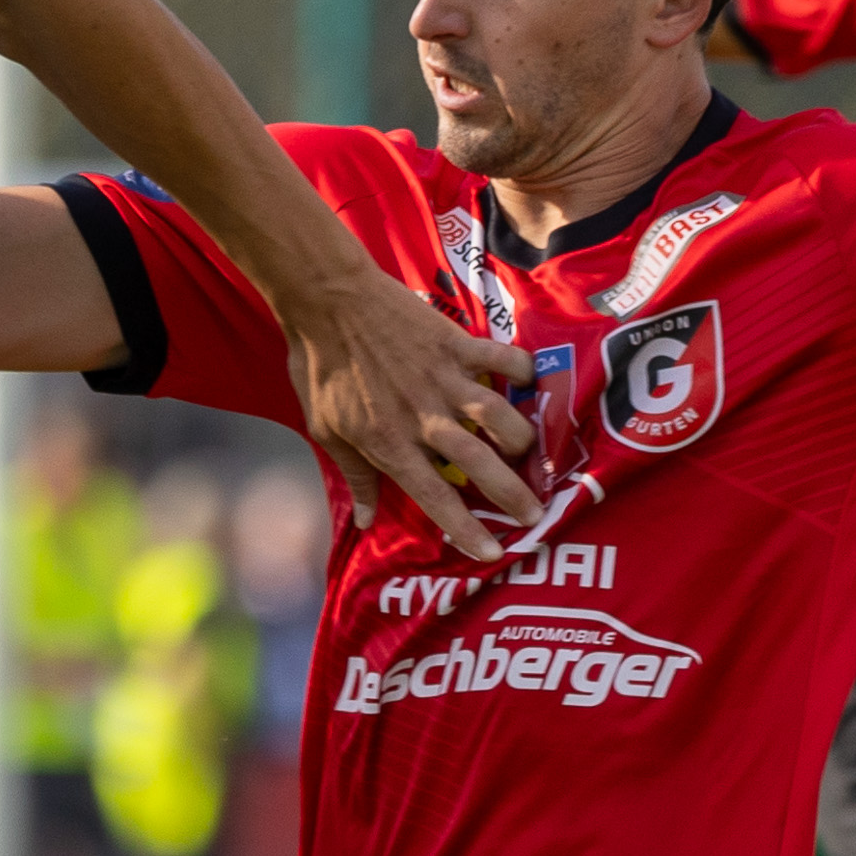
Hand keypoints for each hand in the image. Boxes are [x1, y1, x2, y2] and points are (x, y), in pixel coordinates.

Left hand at [280, 262, 537, 555]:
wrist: (326, 301)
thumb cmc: (320, 367)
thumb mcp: (325, 429)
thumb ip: (354, 475)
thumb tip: (365, 521)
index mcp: (391, 444)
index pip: (436, 497)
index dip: (466, 529)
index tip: (492, 554)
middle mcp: (424, 418)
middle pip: (480, 464)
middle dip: (512, 494)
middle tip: (535, 515)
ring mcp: (444, 380)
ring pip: (499, 417)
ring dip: (521, 439)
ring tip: (531, 453)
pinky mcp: (455, 344)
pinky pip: (501, 360)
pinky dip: (522, 371)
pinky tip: (532, 382)